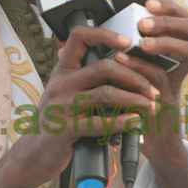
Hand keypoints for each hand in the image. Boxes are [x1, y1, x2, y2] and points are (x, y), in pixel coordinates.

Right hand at [4, 25, 158, 187]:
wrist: (35, 153)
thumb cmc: (57, 121)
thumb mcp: (65, 93)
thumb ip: (86, 79)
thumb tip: (125, 67)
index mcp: (62, 70)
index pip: (80, 37)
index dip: (105, 34)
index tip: (128, 42)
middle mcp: (60, 84)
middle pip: (105, 67)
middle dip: (135, 78)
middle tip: (152, 91)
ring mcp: (61, 106)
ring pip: (108, 94)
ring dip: (136, 101)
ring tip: (151, 108)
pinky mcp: (65, 129)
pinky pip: (100, 122)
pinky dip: (123, 122)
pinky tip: (135, 122)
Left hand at [111, 0, 187, 155]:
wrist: (141, 136)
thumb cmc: (133, 99)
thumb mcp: (131, 68)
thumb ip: (127, 49)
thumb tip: (107, 26)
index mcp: (171, 49)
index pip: (182, 18)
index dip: (170, 7)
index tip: (149, 3)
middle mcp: (180, 61)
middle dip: (170, 20)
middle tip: (146, 21)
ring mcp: (177, 79)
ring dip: (164, 41)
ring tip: (143, 40)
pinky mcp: (168, 99)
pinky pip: (162, 77)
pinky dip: (142, 66)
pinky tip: (123, 59)